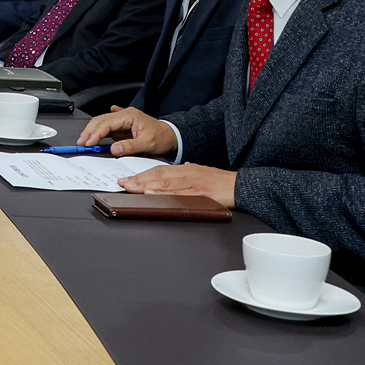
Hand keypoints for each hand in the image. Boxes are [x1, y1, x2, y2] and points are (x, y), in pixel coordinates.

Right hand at [79, 106, 178, 155]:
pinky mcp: (121, 127)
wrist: (170, 136)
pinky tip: (91, 136)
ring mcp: (121, 121)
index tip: (88, 143)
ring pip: (101, 124)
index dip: (95, 133)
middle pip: (100, 121)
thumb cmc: (161, 137)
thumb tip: (114, 149)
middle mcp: (123, 115)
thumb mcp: (147, 143)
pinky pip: (106, 128)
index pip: (107, 123)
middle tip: (81, 143)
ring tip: (84, 143)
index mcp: (129, 115)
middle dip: (89, 132)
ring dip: (91, 133)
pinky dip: (97, 133)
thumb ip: (130, 146)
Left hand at [117, 162, 236, 206]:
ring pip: (166, 184)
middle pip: (159, 175)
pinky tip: (153, 195)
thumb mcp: (202, 172)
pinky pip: (179, 194)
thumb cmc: (222, 181)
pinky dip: (164, 195)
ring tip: (132, 188)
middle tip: (123, 183)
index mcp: (186, 169)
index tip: (128, 178)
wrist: (241, 185)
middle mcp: (187, 173)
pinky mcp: (200, 193)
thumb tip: (178, 169)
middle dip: (139, 179)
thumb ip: (188, 172)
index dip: (142, 174)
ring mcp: (193, 183)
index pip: (159, 170)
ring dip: (146, 186)